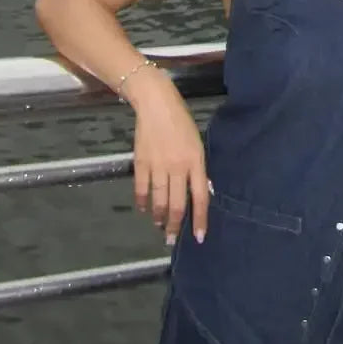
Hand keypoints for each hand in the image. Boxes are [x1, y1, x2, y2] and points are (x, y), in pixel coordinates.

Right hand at [127, 68, 208, 245]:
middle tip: (171, 239)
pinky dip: (142, 202)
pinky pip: (142, 189)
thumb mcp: (197, 144)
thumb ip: (198, 168)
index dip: (200, 218)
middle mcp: (178, 167)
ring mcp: (158, 166)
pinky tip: (144, 210)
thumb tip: (200, 191)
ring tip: (159, 226)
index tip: (200, 236)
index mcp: (196, 161)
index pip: (200, 196)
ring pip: (159, 200)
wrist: (156, 104)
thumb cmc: (181, 122)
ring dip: (159, 217)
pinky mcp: (141, 162)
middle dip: (175, 225)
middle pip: (177, 204)